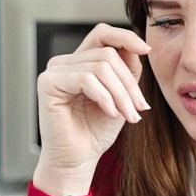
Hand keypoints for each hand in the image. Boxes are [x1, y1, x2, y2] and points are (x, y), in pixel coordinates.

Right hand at [32, 24, 150, 195]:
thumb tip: (137, 47)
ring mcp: (54, 71)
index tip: (147, 50)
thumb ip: (127, 70)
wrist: (79, 160)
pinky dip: (105, 97)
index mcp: (80, 62)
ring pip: (101, 67)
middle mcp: (64, 62)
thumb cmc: (96, 132)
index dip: (125, 37)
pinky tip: (111, 113)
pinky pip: (86, 80)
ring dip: (121, 94)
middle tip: (140, 108)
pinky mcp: (48, 83)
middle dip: (129, 83)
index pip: (102, 34)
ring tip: (129, 115)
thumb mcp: (121, 96)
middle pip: (108, 54)